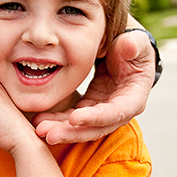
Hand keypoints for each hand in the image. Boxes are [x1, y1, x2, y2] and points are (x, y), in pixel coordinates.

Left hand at [32, 29, 154, 143]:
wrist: (124, 50)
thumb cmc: (133, 45)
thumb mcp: (137, 41)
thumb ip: (134, 44)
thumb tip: (128, 45)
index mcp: (134, 98)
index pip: (115, 113)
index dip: (95, 117)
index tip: (74, 118)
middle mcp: (119, 112)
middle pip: (96, 128)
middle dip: (72, 132)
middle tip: (50, 135)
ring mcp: (102, 112)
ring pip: (81, 127)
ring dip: (61, 130)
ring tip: (40, 130)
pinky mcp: (89, 109)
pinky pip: (71, 119)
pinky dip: (57, 120)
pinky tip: (39, 120)